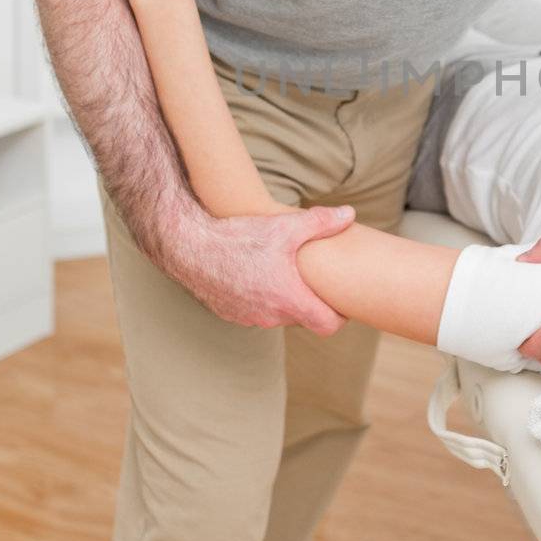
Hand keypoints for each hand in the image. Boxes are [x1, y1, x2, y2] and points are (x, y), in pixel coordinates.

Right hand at [168, 202, 356, 331]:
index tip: (340, 299)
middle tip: (314, 279)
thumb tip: (351, 215)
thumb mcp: (285, 226)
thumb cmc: (240, 237)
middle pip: (303, 318)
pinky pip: (255, 312)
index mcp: (290, 299)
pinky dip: (261, 299)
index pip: (328, 325)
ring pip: (278, 315)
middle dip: (310, 302)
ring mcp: (248, 318)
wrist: (190, 247)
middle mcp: (270, 316)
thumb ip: (322, 222)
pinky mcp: (230, 314)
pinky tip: (257, 274)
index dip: (339, 315)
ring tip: (283, 273)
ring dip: (284, 300)